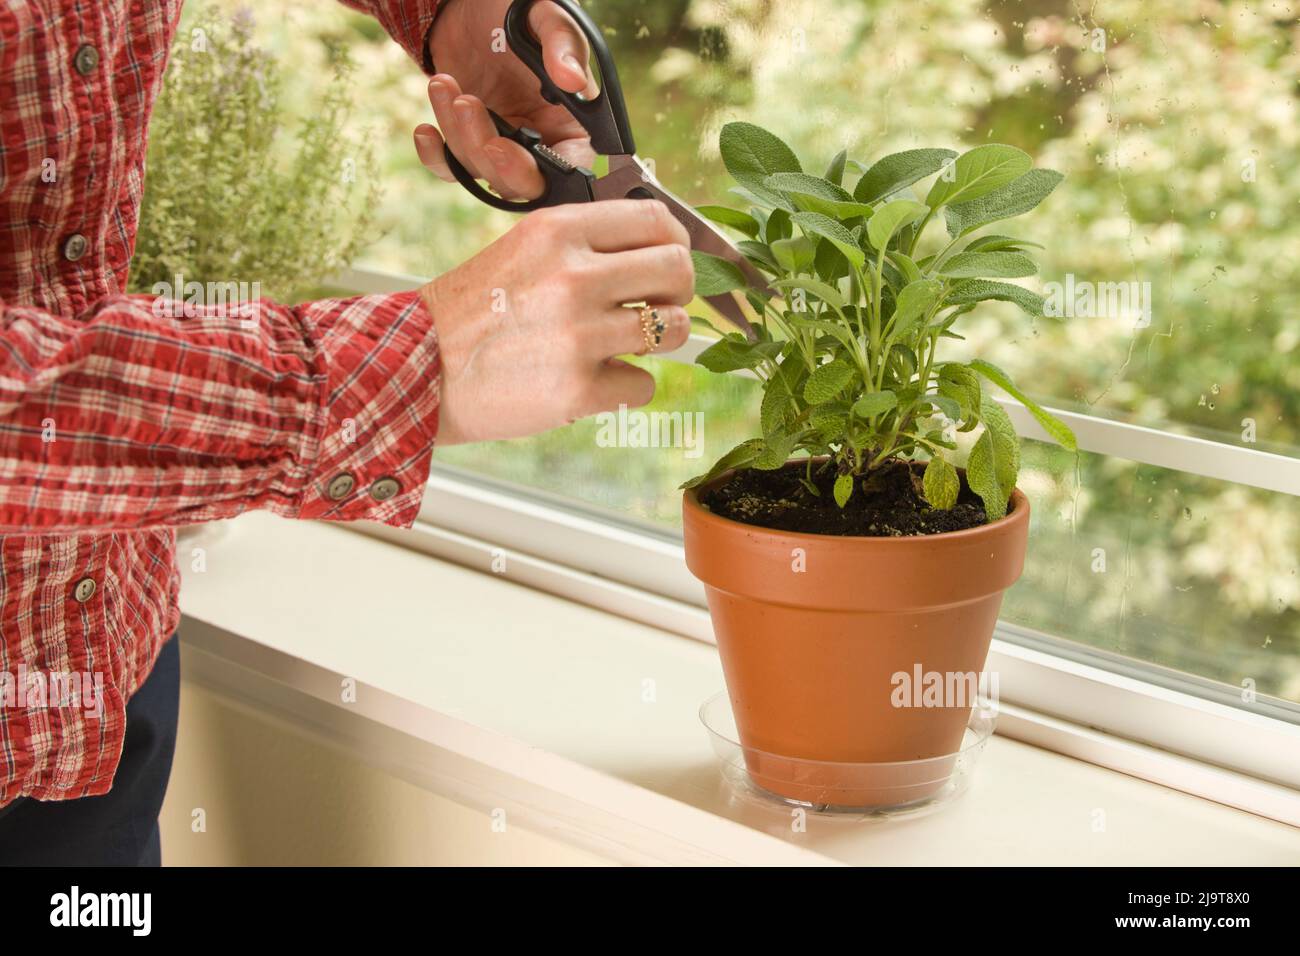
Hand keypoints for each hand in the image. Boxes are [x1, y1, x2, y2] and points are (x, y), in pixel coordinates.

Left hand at [414, 0, 595, 199]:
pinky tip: (424, 131)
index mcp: (572, 124)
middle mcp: (542, 145)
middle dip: (488, 153)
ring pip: (480, 170)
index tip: (505, 148)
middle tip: (469, 106)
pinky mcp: (469, 144)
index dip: (542, 173)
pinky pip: (452, 170)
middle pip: (521, 183)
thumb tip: (572, 80)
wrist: (470, 6)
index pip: (570, 169)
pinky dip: (435, 157)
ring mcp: (503, 147)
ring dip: (457, 132)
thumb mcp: (545, 17)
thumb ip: (564, 44)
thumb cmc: (516, 11)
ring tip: (444, 83)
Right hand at [421, 200, 694, 444]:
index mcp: (559, 231)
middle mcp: (573, 276)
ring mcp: (578, 335)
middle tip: (652, 308)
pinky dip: (622, 388)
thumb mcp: (524, 249)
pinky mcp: (577, 390)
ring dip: (657, 341)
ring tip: (618, 345)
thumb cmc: (477, 311)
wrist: (418, 369)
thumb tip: (664, 247)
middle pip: (678, 271)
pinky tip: (586, 381)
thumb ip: (586, 243)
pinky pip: (644, 385)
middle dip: (675, 293)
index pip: (657, 221)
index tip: (666, 263)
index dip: (674, 243)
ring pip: (674, 329)